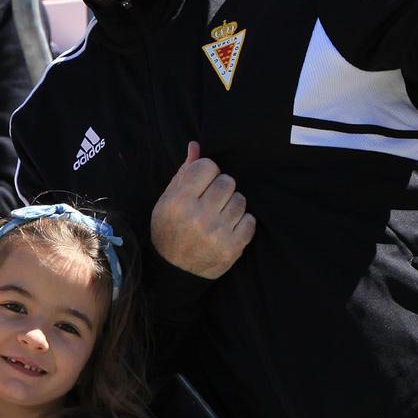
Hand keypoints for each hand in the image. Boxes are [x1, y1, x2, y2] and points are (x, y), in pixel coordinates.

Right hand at [151, 141, 254, 277]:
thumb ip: (184, 173)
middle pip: (227, 181)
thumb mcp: (167, 201)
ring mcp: (218, 233)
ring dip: (232, 205)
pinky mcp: (233, 247)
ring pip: (240, 200)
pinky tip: (227, 228)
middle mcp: (198, 216)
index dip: (206, 172)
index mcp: (178, 201)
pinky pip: (250, 220)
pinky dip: (241, 222)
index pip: (208, 166)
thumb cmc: (169, 230)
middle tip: (211, 201)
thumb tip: (196, 145)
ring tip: (219, 215)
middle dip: (220, 188)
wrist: (174, 272)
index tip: (201, 184)